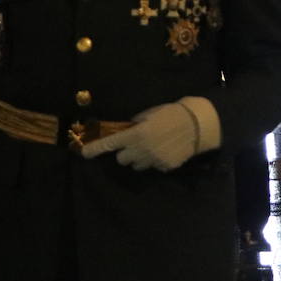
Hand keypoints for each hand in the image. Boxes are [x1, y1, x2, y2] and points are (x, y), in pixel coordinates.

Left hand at [81, 101, 200, 171]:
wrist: (197, 124)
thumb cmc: (172, 113)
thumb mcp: (150, 114)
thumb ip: (136, 124)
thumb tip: (128, 130)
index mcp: (136, 134)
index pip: (110, 144)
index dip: (95, 149)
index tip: (83, 153)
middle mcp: (142, 150)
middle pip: (121, 159)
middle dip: (125, 152)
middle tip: (135, 143)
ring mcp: (154, 161)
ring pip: (137, 166)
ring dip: (139, 158)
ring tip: (153, 147)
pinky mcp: (165, 167)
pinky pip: (154, 167)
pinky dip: (156, 161)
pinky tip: (166, 150)